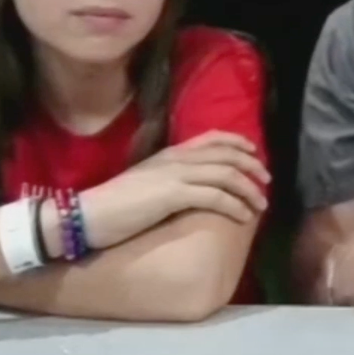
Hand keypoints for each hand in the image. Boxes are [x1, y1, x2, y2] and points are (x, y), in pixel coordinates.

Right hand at [76, 130, 269, 250]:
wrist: (87, 214)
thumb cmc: (113, 204)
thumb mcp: (146, 183)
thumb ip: (169, 179)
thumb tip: (191, 188)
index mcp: (169, 153)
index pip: (211, 138)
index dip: (237, 142)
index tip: (253, 152)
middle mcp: (175, 159)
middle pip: (225, 154)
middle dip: (251, 166)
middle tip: (266, 180)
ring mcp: (174, 175)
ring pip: (226, 175)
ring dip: (249, 190)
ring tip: (261, 204)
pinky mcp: (172, 195)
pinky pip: (215, 197)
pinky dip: (234, 205)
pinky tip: (243, 216)